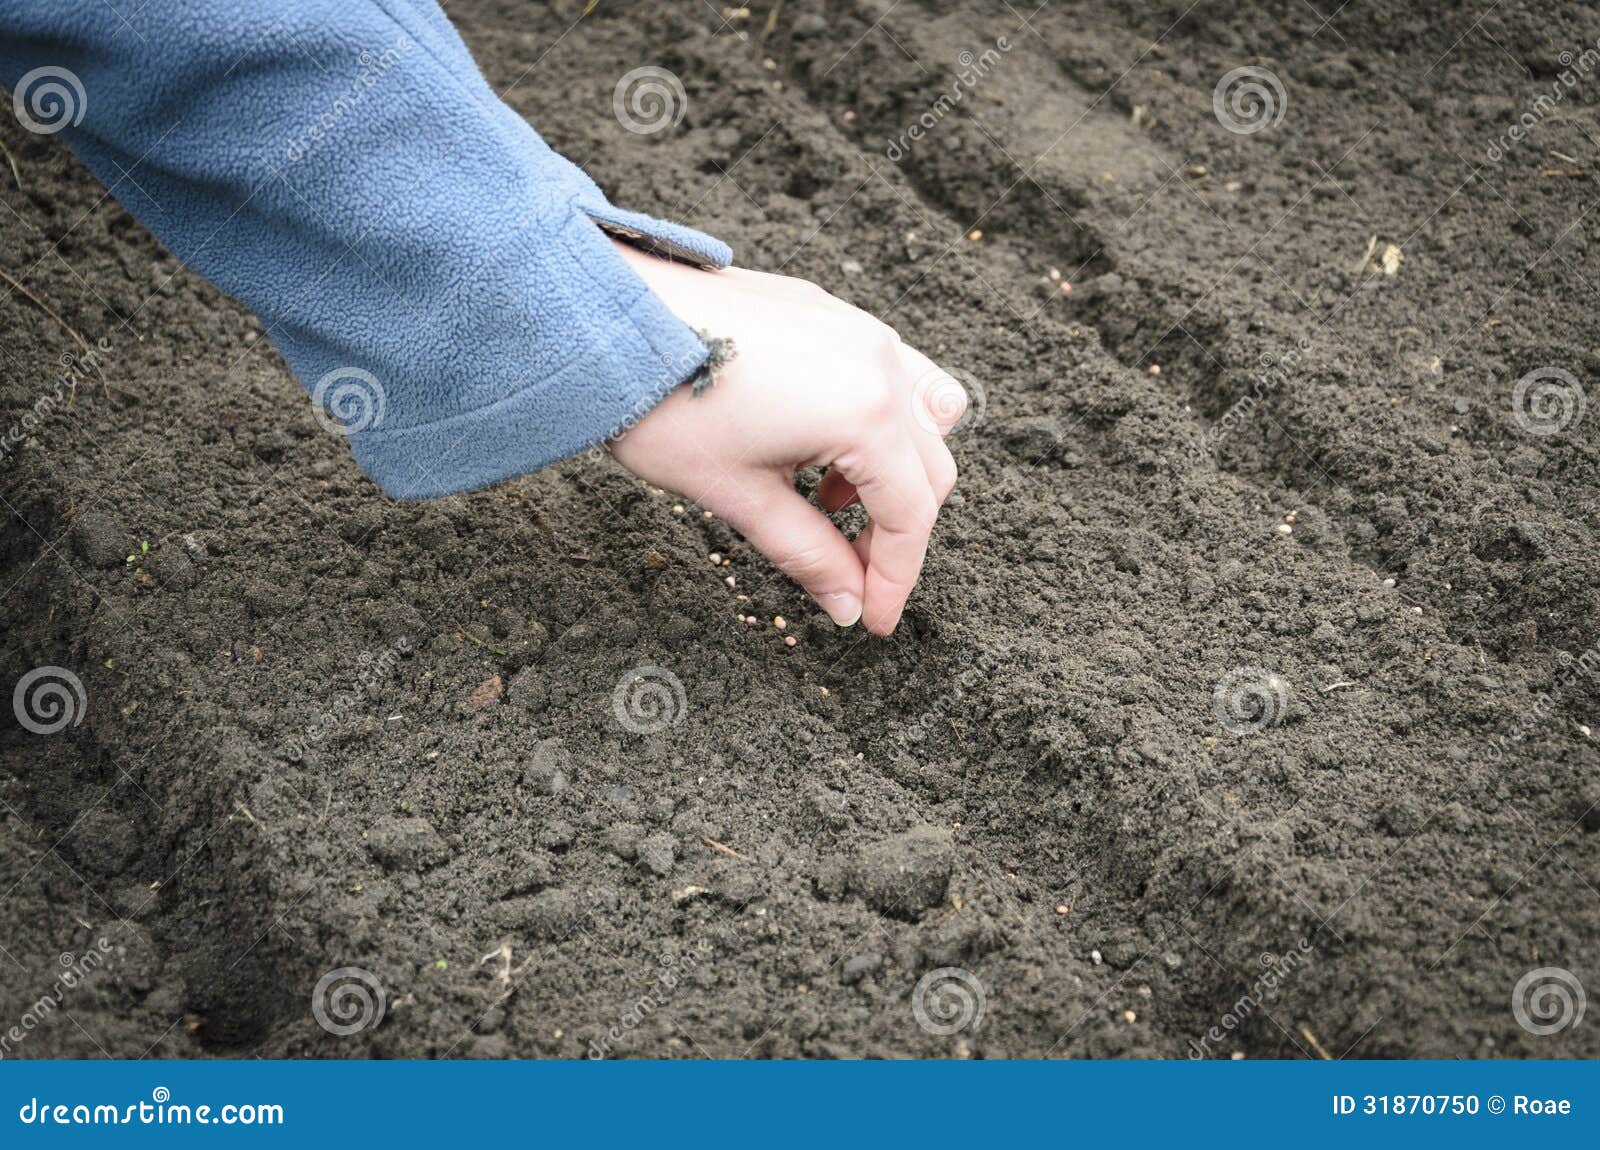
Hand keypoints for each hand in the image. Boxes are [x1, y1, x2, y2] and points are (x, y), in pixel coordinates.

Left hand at [608, 240, 965, 635]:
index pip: (910, 514)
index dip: (895, 578)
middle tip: (853, 579)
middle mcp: (881, 363)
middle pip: (929, 469)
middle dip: (896, 533)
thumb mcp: (739, 495)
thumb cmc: (666, 402)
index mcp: (865, 412)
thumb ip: (807, 554)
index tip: (873, 620)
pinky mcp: (832, 313)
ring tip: (828, 506)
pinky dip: (877, 425)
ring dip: (893, 475)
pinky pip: (891, 376)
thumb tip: (847, 604)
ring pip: (923, 418)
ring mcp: (861, 330)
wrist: (609, 317)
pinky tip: (818, 450)